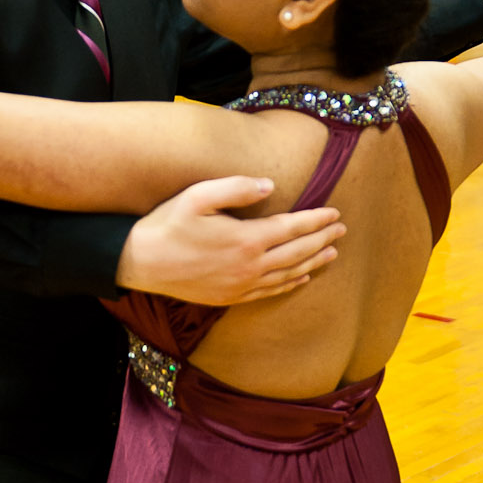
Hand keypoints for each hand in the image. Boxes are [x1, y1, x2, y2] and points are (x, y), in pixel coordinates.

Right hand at [117, 178, 344, 305]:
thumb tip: (271, 185)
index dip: (316, 220)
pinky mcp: (230, 298)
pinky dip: (290, 283)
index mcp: (245, 239)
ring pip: (288, 274)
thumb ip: (237, 188)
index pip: (292, 228)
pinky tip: (301, 277)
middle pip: (297, 252)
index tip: (335, 213)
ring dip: (313, 262)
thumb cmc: (167, 224)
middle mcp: (249, 267)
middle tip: (342, 231)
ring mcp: (241, 286)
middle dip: (322, 240)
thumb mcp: (198, 196)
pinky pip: (270, 291)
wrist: (140, 263)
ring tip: (332, 253)